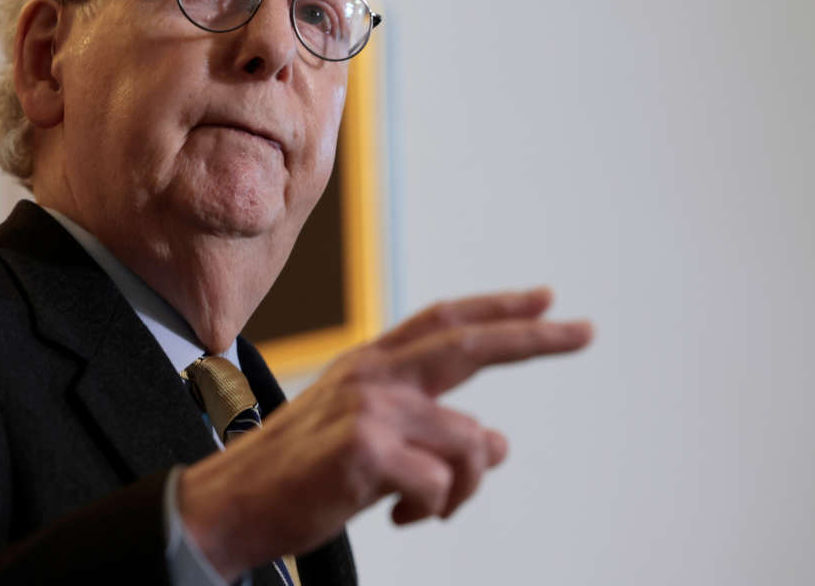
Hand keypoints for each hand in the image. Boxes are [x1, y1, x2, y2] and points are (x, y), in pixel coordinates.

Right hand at [177, 286, 592, 578]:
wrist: (231, 506)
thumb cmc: (298, 476)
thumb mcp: (370, 442)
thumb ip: (430, 431)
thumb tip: (500, 442)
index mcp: (367, 366)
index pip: (442, 322)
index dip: (496, 308)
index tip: (546, 298)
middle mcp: (371, 375)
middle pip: (468, 344)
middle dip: (533, 336)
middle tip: (584, 329)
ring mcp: (369, 407)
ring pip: (470, 444)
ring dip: (463, 490)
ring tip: (423, 509)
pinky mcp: (366, 449)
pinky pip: (441, 485)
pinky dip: (432, 511)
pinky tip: (397, 517)